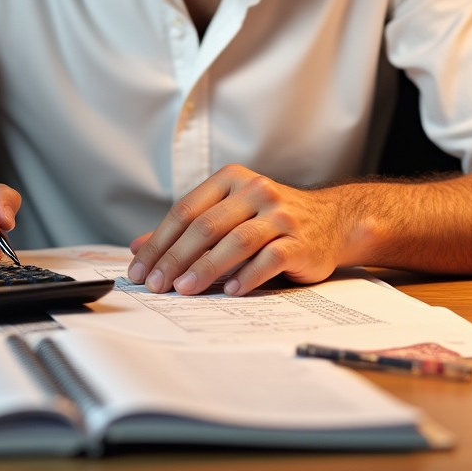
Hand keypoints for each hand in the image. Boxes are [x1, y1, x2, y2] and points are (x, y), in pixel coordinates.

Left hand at [126, 164, 365, 296]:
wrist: (332, 221)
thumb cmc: (271, 220)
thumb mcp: (228, 214)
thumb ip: (187, 229)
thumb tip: (139, 247)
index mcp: (231, 180)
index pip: (186, 210)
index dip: (159, 242)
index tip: (141, 269)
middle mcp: (255, 191)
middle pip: (206, 226)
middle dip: (176, 258)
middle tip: (157, 284)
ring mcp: (279, 215)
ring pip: (235, 241)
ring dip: (206, 268)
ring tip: (184, 289)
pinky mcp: (299, 241)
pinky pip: (269, 259)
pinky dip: (247, 276)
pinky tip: (230, 290)